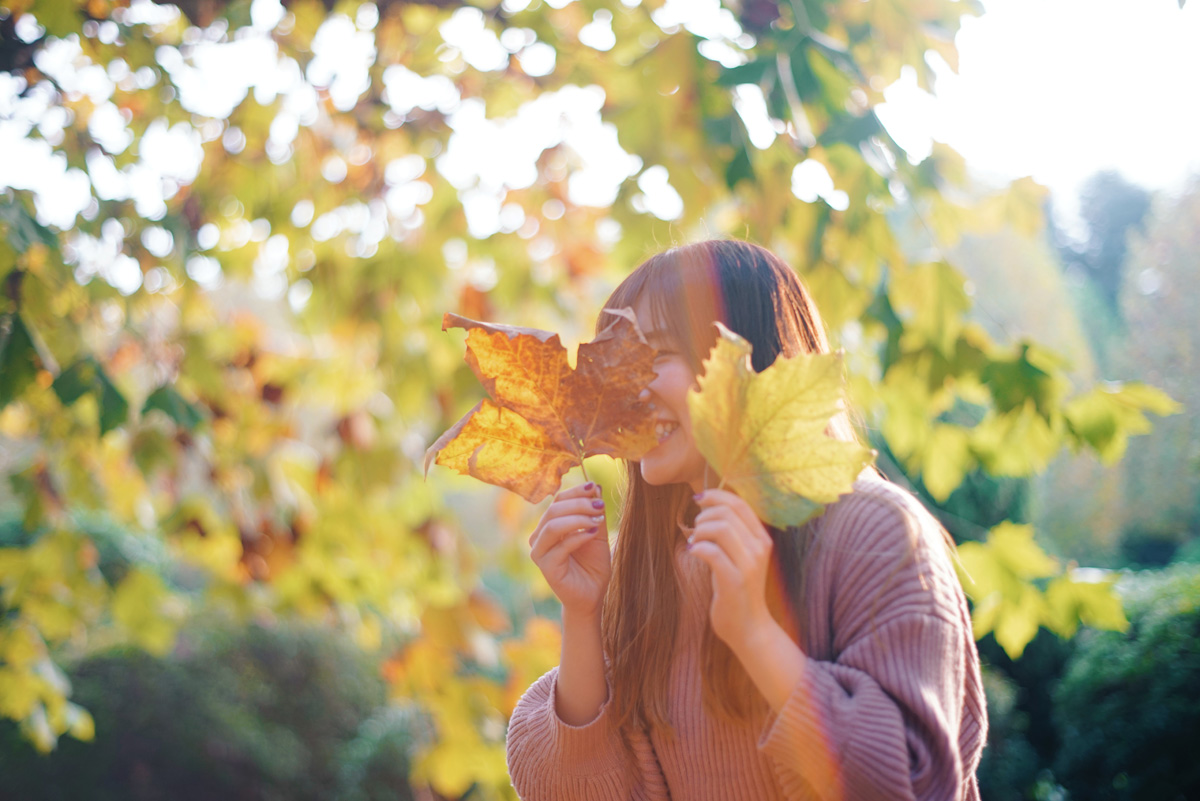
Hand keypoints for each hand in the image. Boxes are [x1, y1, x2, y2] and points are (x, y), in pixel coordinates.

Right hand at [528, 482, 610, 618]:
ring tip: (598, 519)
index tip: (594, 487)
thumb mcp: (597, 533)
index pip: (557, 500)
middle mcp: (540, 536)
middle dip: (579, 504)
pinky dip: (578, 536)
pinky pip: (560, 546)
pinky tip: (592, 534)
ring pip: (553, 525)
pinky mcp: (546, 566)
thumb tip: (595, 486)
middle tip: (600, 505)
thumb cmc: (592, 565)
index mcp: (549, 525)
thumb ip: (594, 512)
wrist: (592, 595)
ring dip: (578, 518)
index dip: (575, 492)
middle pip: (554, 509)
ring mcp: (540, 552)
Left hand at [686, 489, 774, 654]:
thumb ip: (732, 534)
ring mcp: (749, 565)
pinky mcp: (734, 581)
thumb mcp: (740, 557)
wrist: (749, 628)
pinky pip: (712, 552)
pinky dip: (697, 548)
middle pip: (728, 513)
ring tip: (694, 541)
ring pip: (721, 528)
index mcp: (762, 539)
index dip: (717, 495)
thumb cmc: (738, 590)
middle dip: (704, 515)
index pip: (740, 503)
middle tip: (696, 529)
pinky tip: (693, 552)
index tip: (699, 498)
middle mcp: (759, 548)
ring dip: (700, 530)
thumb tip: (708, 506)